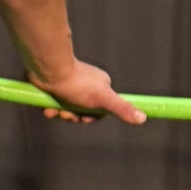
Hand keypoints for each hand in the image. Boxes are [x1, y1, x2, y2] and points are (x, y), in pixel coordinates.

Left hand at [31, 61, 145, 125]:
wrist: (50, 70)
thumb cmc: (77, 84)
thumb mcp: (103, 99)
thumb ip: (122, 109)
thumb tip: (143, 118)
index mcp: (101, 86)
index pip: (99, 110)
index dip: (89, 118)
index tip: (83, 118)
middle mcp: (87, 85)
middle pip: (82, 111)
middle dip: (73, 117)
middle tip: (66, 114)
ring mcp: (70, 85)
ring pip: (67, 109)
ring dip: (61, 114)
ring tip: (56, 109)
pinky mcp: (56, 86)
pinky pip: (56, 103)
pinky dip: (51, 108)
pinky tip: (48, 108)